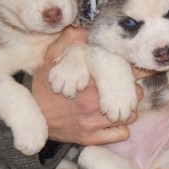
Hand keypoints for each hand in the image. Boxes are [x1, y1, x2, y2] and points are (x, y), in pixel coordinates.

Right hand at [32, 26, 142, 144]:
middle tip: (125, 88)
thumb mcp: (51, 60)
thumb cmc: (43, 88)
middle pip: (134, 95)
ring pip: (130, 115)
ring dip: (128, 109)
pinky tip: (112, 120)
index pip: (124, 72)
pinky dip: (121, 127)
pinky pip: (122, 133)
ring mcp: (94, 122)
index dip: (135, 70)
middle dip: (132, 90)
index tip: (137, 70)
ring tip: (119, 104)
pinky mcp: (92, 138)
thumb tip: (84, 30)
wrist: (31, 117)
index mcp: (87, 81)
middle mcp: (93, 103)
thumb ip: (68, 42)